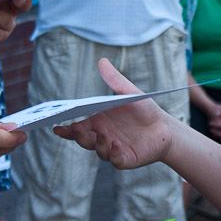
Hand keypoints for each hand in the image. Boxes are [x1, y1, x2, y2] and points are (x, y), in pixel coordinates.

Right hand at [53, 58, 174, 168]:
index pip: (77, 127)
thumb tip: (102, 61)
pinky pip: (115, 160)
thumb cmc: (144, 109)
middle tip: (75, 129)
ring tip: (101, 135)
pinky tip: (115, 146)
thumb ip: (115, 80)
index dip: (66, 129)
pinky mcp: (124, 159)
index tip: (56, 126)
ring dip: (96, 143)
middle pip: (84, 139)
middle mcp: (102, 136)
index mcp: (98, 121)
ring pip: (97, 150)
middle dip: (78, 136)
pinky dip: (112, 154)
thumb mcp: (129, 92)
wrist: (165, 127)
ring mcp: (112, 149)